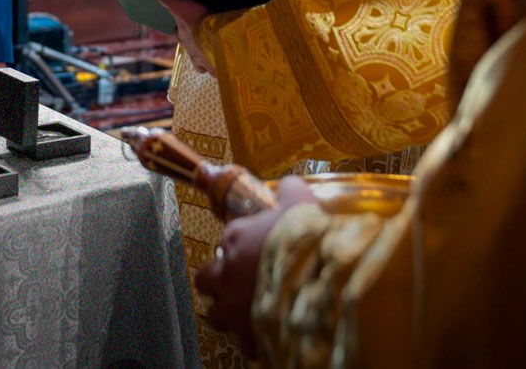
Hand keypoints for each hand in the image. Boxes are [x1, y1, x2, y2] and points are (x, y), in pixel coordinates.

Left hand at [154, 0, 215, 75]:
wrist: (216, 39)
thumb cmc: (196, 23)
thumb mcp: (180, 7)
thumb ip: (169, 0)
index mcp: (182, 37)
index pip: (177, 33)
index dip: (178, 29)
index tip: (182, 25)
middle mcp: (190, 52)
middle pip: (189, 49)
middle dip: (194, 45)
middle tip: (201, 38)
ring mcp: (204, 61)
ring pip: (201, 63)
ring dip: (205, 58)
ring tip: (213, 52)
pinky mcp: (216, 67)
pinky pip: (215, 70)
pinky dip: (217, 67)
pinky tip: (223, 63)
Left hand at [194, 177, 317, 353]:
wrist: (318, 280)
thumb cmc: (307, 239)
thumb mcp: (302, 205)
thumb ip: (291, 191)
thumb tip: (290, 184)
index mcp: (236, 238)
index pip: (228, 238)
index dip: (242, 243)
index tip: (259, 247)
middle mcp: (226, 272)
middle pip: (206, 279)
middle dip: (220, 280)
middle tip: (241, 282)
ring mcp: (233, 306)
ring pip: (216, 313)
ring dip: (229, 311)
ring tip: (250, 310)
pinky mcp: (246, 333)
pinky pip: (243, 342)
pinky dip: (253, 339)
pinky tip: (268, 334)